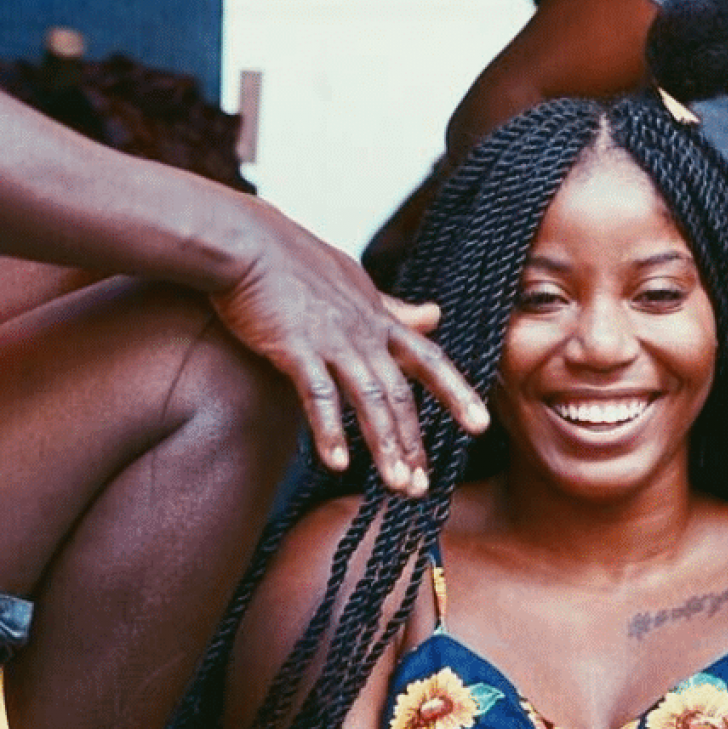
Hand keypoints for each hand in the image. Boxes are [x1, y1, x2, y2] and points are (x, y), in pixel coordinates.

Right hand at [211, 206, 487, 496]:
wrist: (246, 241)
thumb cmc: (294, 262)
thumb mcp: (355, 282)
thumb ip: (393, 308)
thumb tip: (435, 315)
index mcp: (378, 319)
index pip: (428, 359)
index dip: (457, 392)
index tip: (481, 426)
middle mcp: (363, 332)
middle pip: (400, 393)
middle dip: (414, 442)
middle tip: (423, 487)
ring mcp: (332, 339)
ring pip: (369, 399)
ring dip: (386, 445)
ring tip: (398, 486)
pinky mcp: (295, 346)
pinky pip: (319, 394)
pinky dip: (330, 430)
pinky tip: (336, 463)